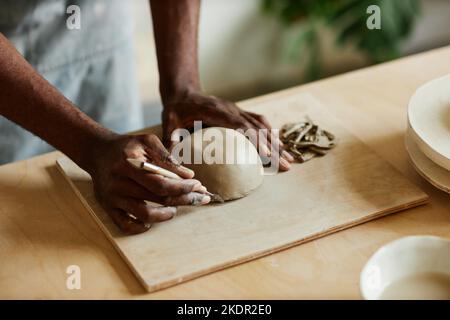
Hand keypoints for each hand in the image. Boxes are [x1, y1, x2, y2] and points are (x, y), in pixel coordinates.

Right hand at [85, 133, 210, 233]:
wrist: (97, 152)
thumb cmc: (127, 147)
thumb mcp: (147, 142)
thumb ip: (167, 157)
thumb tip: (188, 176)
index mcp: (129, 163)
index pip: (161, 182)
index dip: (182, 187)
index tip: (198, 186)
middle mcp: (119, 182)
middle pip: (158, 199)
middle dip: (184, 199)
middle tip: (200, 198)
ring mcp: (112, 197)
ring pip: (144, 214)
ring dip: (165, 215)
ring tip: (175, 208)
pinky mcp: (107, 207)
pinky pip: (125, 224)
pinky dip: (141, 227)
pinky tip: (153, 221)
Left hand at [162, 91, 293, 170]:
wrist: (183, 91)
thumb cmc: (176, 108)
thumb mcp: (169, 121)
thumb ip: (171, 137)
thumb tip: (172, 159)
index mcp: (217, 111)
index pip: (242, 126)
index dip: (256, 140)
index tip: (268, 155)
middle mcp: (232, 109)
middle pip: (258, 128)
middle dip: (274, 147)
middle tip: (287, 165)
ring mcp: (238, 110)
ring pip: (263, 126)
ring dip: (277, 143)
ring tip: (289, 160)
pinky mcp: (239, 114)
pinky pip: (260, 123)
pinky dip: (271, 135)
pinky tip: (279, 147)